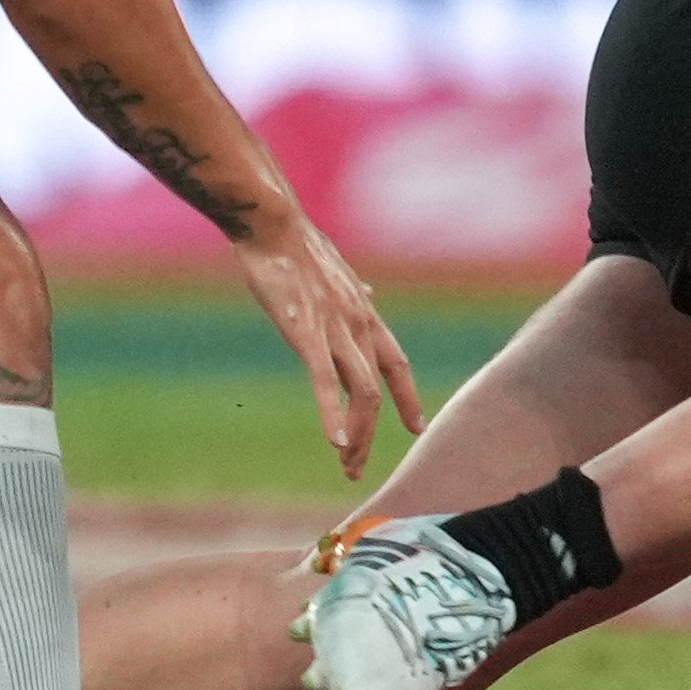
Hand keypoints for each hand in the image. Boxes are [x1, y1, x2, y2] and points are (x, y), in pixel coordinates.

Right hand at [226, 206, 425, 478]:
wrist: (274, 224)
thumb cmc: (296, 245)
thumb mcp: (337, 270)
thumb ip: (355, 292)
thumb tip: (369, 293)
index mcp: (364, 313)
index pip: (396, 363)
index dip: (409, 398)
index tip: (417, 428)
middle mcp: (359, 325)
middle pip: (378, 391)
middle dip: (372, 433)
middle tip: (358, 466)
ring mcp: (336, 330)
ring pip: (361, 394)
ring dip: (357, 435)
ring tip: (347, 463)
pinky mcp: (307, 333)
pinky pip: (325, 382)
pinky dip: (333, 415)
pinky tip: (335, 442)